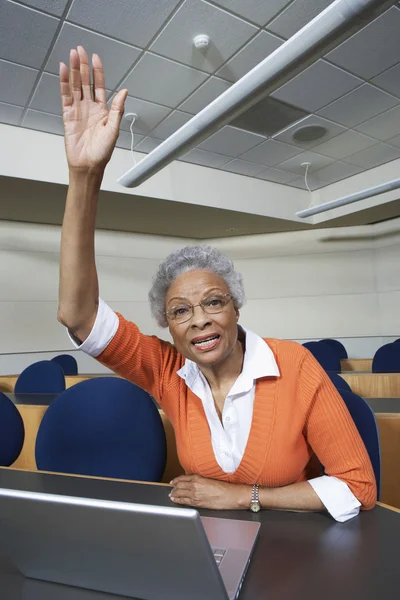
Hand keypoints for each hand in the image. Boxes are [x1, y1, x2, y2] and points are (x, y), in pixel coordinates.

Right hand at [60, 46, 127, 171]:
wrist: (88, 166)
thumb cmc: (102, 152)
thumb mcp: (113, 129)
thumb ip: (117, 109)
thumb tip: (125, 91)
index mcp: (102, 110)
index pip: (99, 86)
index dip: (97, 72)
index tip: (95, 58)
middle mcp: (89, 108)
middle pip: (85, 82)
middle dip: (83, 66)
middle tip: (80, 50)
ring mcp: (78, 110)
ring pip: (75, 86)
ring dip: (74, 71)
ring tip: (72, 55)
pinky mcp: (67, 115)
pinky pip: (65, 96)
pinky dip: (64, 83)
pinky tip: (64, 71)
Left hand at [169, 474, 250, 509]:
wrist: (230, 495)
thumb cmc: (224, 487)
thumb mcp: (210, 478)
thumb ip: (200, 479)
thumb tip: (193, 480)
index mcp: (198, 478)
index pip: (183, 478)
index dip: (176, 480)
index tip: (173, 481)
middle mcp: (195, 486)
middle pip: (179, 486)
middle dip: (174, 487)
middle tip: (171, 488)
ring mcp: (195, 495)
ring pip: (180, 494)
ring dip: (174, 494)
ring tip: (171, 494)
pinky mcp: (197, 503)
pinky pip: (184, 501)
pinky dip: (178, 500)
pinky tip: (175, 500)